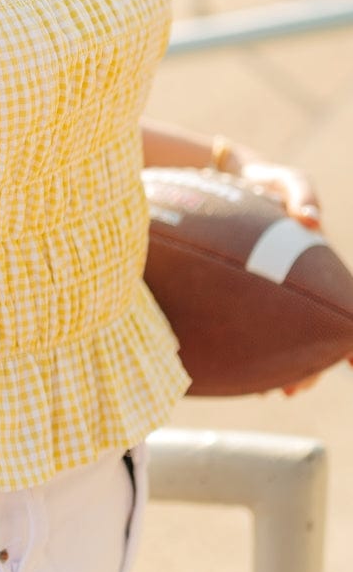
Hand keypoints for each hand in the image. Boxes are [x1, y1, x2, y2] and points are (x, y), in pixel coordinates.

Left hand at [235, 153, 336, 396]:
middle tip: (293, 391)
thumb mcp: (287, 182)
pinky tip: (243, 366)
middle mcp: (298, 285)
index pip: (338, 309)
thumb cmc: (266, 181)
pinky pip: (253, 326)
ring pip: (284, 339)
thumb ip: (301, 192)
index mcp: (315, 268)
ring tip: (273, 392)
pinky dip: (253, 346)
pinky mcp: (248, 290)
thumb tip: (310, 218)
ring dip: (283, 368)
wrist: (231, 178)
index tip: (352, 364)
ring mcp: (274, 290)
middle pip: (310, 335)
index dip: (348, 339)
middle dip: (308, 367)